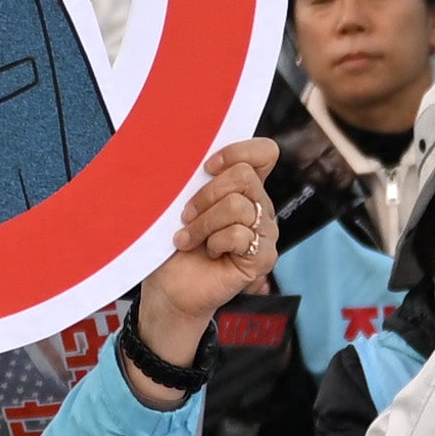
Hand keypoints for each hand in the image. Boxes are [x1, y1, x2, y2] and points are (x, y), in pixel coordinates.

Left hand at [123, 136, 277, 376]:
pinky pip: (240, 235)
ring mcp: (264, 233)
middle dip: (206, 195)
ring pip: (238, 206)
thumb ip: (192, 176)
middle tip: (185, 216)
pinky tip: (208, 253)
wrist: (170, 287)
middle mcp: (259, 207)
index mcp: (244, 188)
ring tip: (188, 238)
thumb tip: (181, 148)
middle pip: (244, 176)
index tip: (206, 168)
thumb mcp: (179, 202)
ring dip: (204, 223)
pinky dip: (215, 243)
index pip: (265, 153)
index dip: (238, 152)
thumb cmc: (174, 244)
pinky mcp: (263, 258)